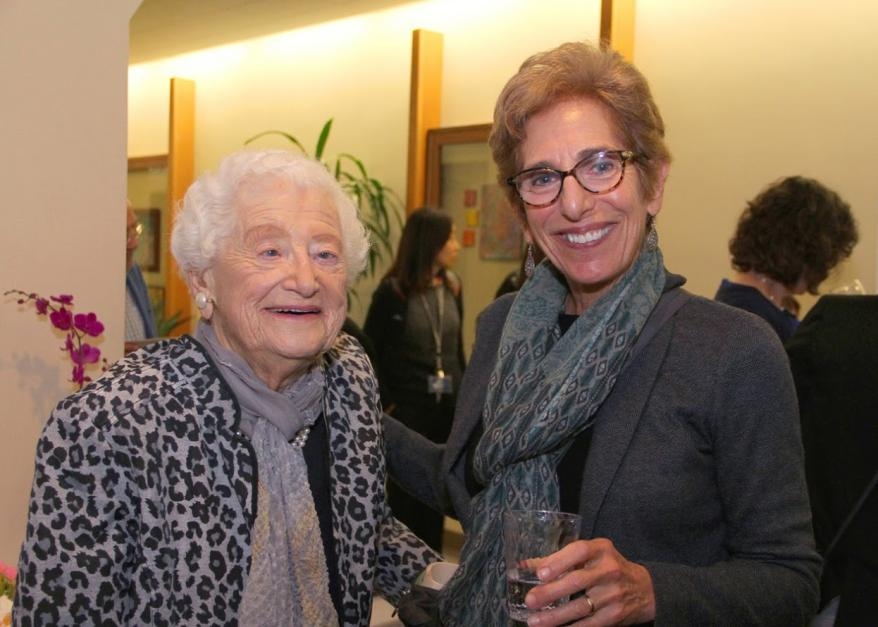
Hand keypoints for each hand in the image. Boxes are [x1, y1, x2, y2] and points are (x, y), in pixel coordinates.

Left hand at [522, 538, 655, 625]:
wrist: (644, 589)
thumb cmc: (607, 567)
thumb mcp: (590, 556)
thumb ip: (559, 559)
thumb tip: (523, 566)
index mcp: (601, 549)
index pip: (579, 552)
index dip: (559, 561)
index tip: (540, 573)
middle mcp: (609, 570)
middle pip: (577, 582)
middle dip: (551, 592)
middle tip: (530, 600)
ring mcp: (613, 594)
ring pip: (580, 608)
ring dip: (555, 617)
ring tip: (534, 621)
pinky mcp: (614, 616)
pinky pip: (589, 625)